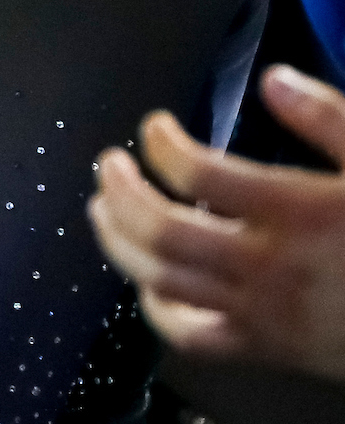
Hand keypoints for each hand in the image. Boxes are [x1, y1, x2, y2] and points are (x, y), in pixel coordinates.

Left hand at [88, 66, 344, 383]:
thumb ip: (330, 118)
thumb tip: (273, 79)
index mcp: (297, 213)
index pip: (197, 172)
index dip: (161, 144)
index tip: (154, 127)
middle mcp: (269, 265)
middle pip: (161, 230)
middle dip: (120, 191)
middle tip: (109, 164)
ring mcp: (262, 312)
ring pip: (161, 280)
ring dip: (118, 241)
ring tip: (103, 208)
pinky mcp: (266, 347)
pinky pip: (192, 336)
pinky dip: (155, 309)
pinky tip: (145, 283)